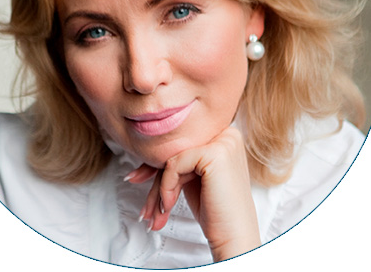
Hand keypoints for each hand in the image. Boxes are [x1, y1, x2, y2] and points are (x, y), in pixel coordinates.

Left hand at [125, 127, 260, 261]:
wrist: (234, 237)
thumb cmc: (215, 210)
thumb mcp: (193, 177)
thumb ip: (178, 159)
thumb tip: (144, 151)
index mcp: (224, 135)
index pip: (182, 143)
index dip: (158, 162)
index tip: (137, 177)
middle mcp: (226, 133)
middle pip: (178, 149)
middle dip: (155, 177)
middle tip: (144, 204)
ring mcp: (223, 142)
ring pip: (173, 157)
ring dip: (159, 188)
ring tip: (156, 214)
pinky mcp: (215, 153)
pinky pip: (175, 164)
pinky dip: (166, 186)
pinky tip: (168, 205)